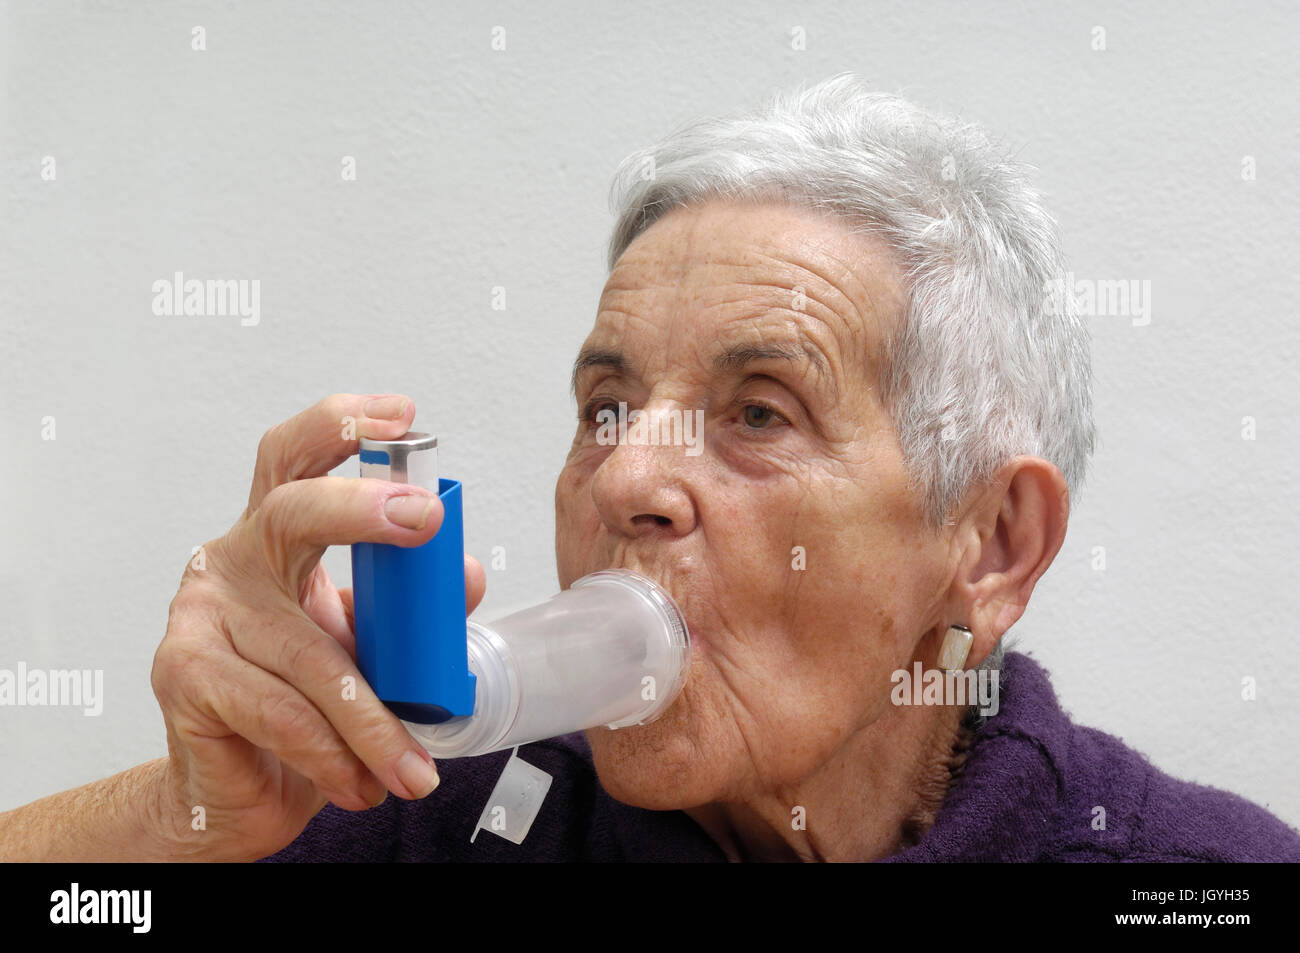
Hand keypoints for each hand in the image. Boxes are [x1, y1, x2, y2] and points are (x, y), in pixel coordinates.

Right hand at [149, 394, 485, 860]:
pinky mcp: (184, 672)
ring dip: (374, 720)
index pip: (297, 459)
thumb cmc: (304, 706)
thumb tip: (468, 573)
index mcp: (277, 539)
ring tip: (416, 769)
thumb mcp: (368, 647)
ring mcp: (202, 613)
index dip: (342, 427)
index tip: (402, 415)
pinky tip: (361, 783)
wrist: (239, 791)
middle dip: (361, 507)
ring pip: (309, 653)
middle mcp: (234, 560)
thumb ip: (413, 608)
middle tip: (423, 519)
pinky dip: (332, 753)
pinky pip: (280, 711)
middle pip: (291, 510)